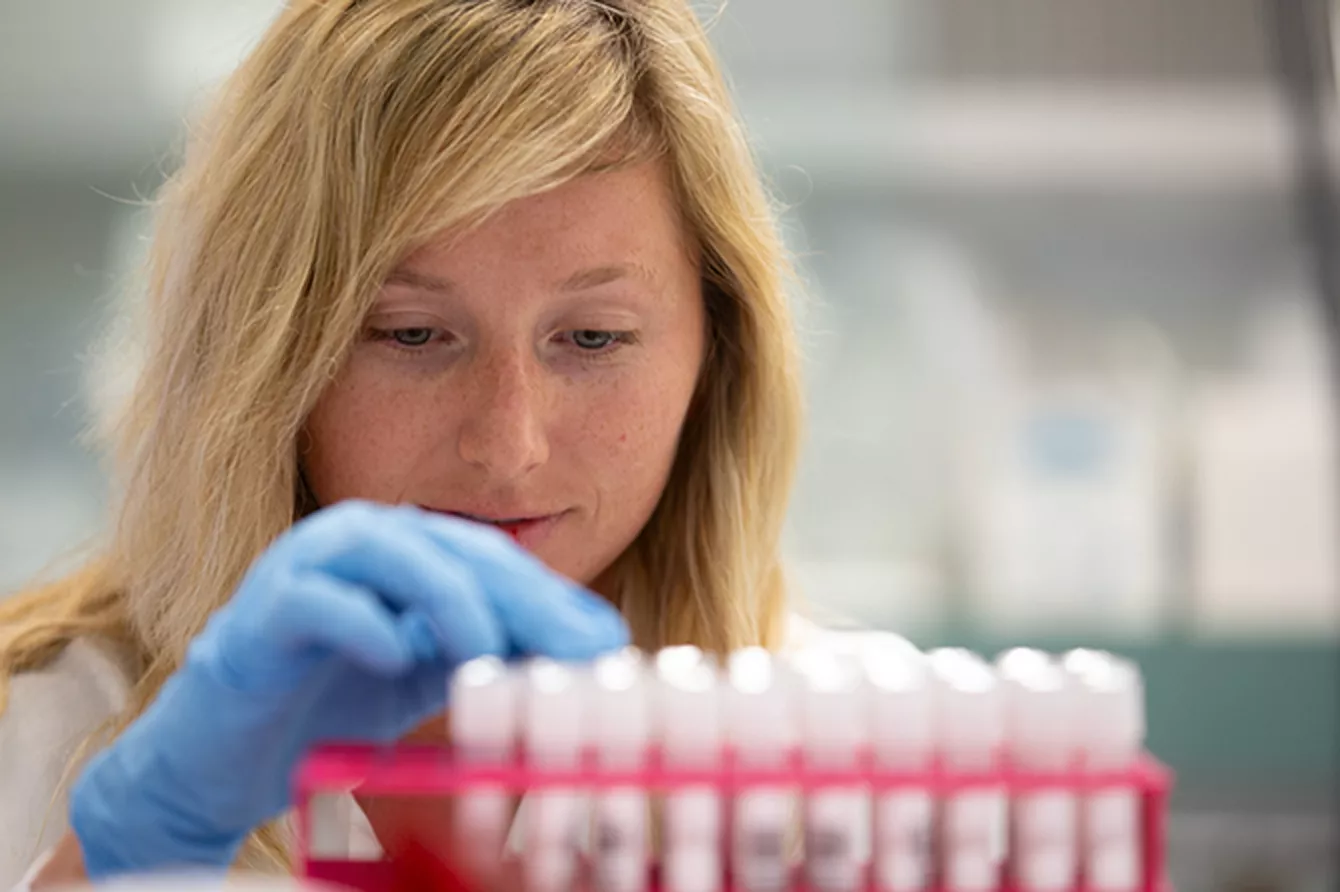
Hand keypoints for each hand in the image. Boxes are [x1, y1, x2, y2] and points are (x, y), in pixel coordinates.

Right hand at [69, 501, 627, 878]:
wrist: (229, 754)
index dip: (550, 596)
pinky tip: (395, 656)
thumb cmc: (336, 702)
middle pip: (451, 547)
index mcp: (405, 547)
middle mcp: (359, 540)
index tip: (606, 639)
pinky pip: (312, 600)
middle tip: (571, 645)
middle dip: (519, 596)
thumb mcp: (434, 673)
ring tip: (485, 650)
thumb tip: (591, 645)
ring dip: (446, 597)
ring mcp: (304, 566)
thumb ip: (498, 649)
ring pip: (387, 551)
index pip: (491, 559)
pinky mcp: (259, 612)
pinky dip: (360, 622)